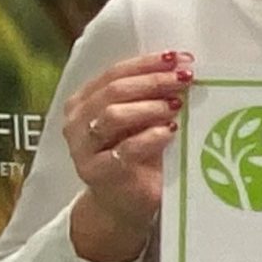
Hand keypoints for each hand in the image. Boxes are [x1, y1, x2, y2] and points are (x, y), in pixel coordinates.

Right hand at [66, 50, 193, 261]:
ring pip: (113, 115)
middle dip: (153, 81)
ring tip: (176, 105)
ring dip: (149, 106)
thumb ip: (150, 96)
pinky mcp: (96, 173)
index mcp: (85, 101)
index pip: (115, 72)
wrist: (124, 203)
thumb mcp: (141, 121)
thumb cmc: (136, 156)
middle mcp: (77, 121)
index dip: (148, 63)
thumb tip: (184, 68)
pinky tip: (170, 131)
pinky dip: (150, 137)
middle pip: (114, 90)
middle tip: (184, 78)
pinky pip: (124, 150)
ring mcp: (83, 148)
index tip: (180, 58)